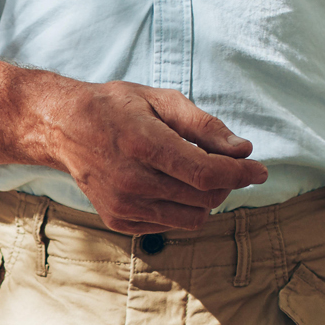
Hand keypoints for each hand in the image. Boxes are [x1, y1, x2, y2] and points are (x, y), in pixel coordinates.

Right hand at [46, 78, 268, 232]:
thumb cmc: (117, 108)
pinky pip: (170, 225)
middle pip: (205, 197)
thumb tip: (243, 150)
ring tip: (192, 173)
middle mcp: (131, 180)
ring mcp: (123, 205)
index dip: (241, 174)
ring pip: (192, 217)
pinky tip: (167, 185)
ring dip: (205, 198)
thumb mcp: (161, 100)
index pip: (206, 173)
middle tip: (223, 164)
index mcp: (144, 143)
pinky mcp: (118, 220)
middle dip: (226, 183)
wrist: (64, 128)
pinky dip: (181, 208)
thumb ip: (204, 125)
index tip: (260, 169)